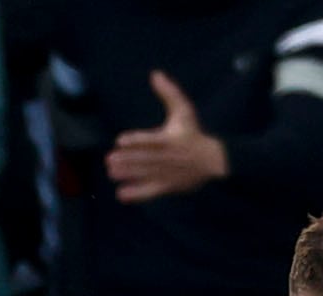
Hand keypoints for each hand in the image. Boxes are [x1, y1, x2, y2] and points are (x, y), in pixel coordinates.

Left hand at [105, 71, 227, 204]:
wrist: (212, 161)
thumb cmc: (194, 134)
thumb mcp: (184, 111)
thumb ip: (169, 93)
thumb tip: (155, 74)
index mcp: (169, 140)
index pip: (151, 140)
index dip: (136, 141)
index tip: (120, 140)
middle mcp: (166, 158)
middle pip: (145, 159)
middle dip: (127, 160)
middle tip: (109, 159)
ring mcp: (166, 174)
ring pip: (145, 175)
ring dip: (128, 174)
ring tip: (112, 173)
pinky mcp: (167, 186)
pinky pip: (150, 192)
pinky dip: (136, 194)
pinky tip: (121, 194)